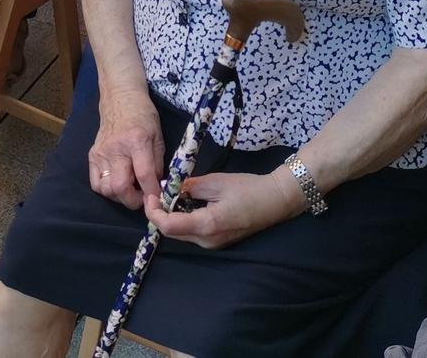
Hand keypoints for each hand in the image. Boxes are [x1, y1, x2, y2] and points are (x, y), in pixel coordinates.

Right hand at [87, 91, 164, 210]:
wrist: (120, 97)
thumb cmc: (143, 115)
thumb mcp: (158, 137)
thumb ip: (158, 163)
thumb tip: (157, 188)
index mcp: (137, 141)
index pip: (144, 175)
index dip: (153, 193)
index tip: (158, 199)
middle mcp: (116, 148)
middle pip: (120, 187)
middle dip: (134, 200)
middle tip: (143, 197)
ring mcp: (101, 152)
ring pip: (106, 189)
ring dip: (120, 196)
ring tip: (130, 189)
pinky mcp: (92, 155)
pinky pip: (95, 183)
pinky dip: (107, 189)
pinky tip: (117, 182)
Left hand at [147, 168, 302, 250]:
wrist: (275, 200)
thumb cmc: (247, 188)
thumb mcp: (215, 181)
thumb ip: (189, 187)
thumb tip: (170, 188)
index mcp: (207, 225)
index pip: (168, 226)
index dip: (154, 211)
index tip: (152, 194)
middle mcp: (207, 241)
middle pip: (172, 232)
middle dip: (160, 213)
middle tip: (159, 192)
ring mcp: (213, 244)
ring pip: (181, 233)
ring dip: (171, 216)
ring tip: (172, 195)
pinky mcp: (217, 242)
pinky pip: (193, 233)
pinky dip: (184, 219)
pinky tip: (186, 203)